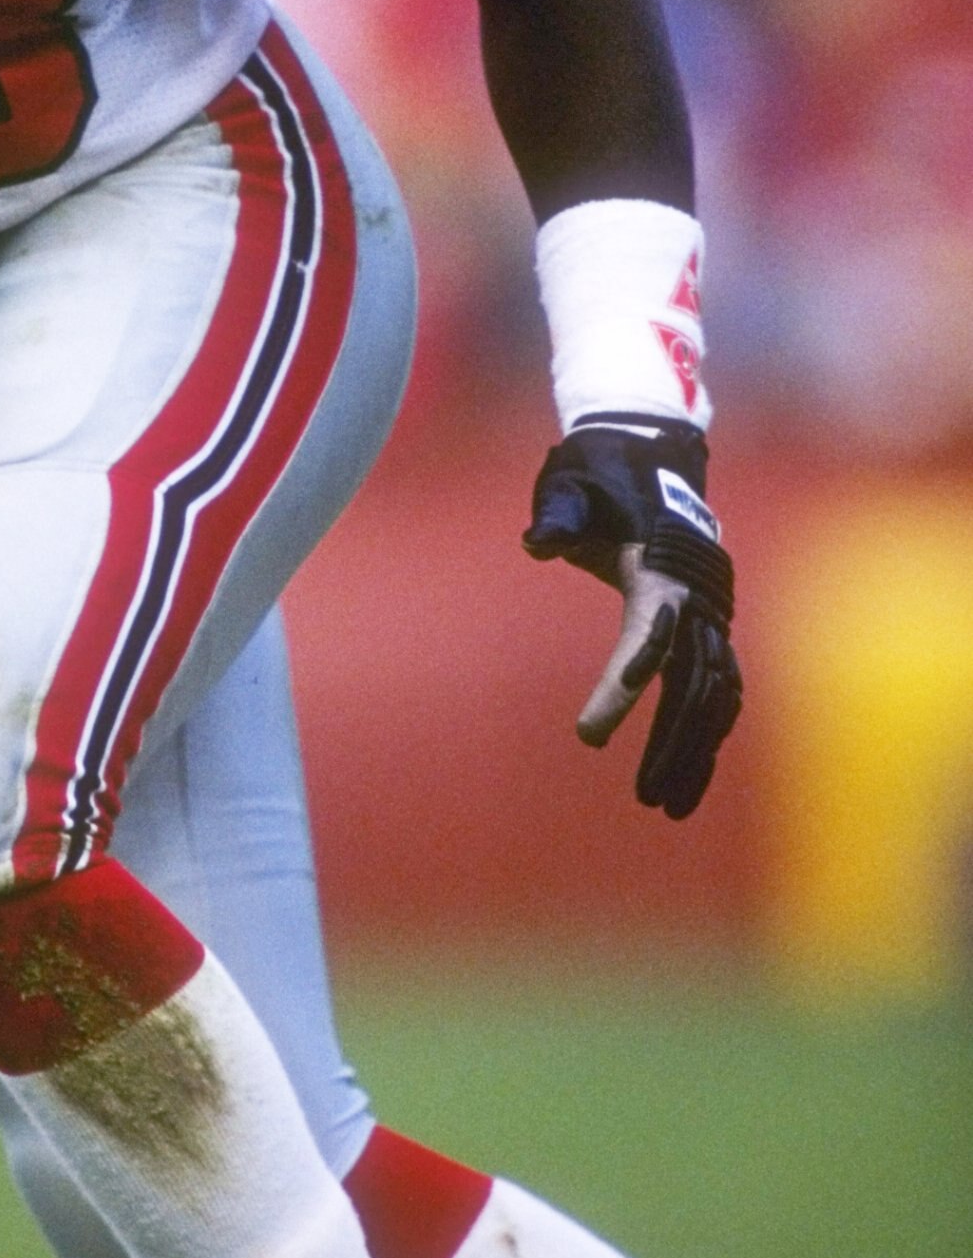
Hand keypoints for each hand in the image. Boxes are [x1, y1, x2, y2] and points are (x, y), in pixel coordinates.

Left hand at [523, 415, 741, 819]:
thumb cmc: (600, 472)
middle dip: (673, 743)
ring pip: (713, 694)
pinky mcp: (709, 625)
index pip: (646, 637)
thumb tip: (539, 544)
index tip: (591, 734)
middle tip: (643, 798)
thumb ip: (560, 515)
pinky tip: (690, 775)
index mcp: (661, 568)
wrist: (650, 452)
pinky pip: (718, 687)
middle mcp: (696, 597)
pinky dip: (709, 732)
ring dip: (695, 750)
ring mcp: (710, 613)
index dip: (623, 686)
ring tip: (668, 805)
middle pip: (693, 682)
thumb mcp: (572, 484)